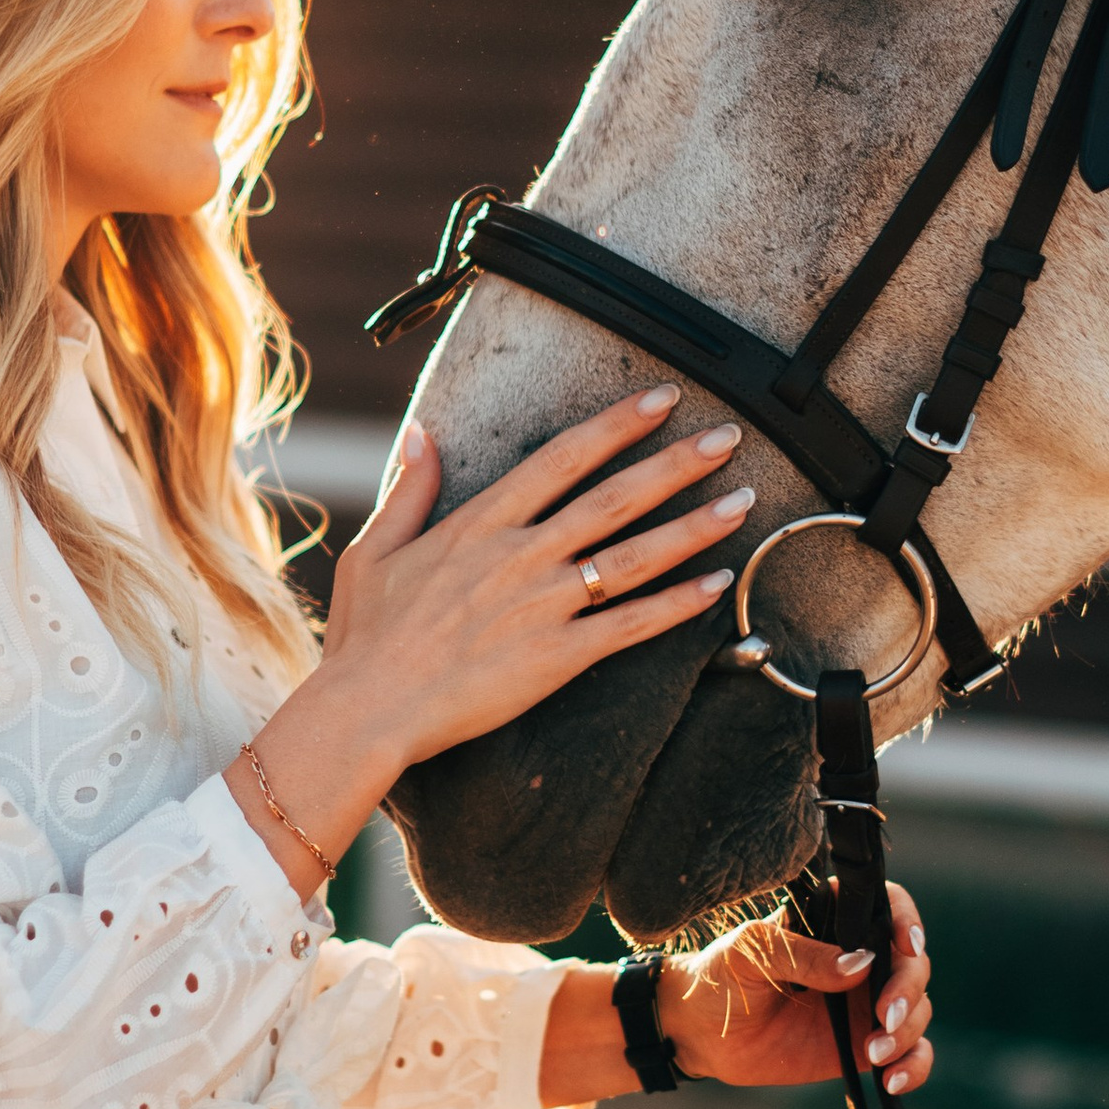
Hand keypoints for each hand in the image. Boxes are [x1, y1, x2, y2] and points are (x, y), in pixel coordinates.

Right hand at [229, 385, 753, 888]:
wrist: (368, 709)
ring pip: (635, 556)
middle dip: (677, 463)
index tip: (661, 399)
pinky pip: (631, 626)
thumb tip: (422, 432)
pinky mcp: (558, 657)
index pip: (563, 457)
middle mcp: (522, 555)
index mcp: (482, 522)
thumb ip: (410, 488)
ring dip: (694, 527)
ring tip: (742, 501)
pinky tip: (718, 585)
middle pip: (615, 497)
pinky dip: (678, 604)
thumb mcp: (376, 548)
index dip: (618, 425)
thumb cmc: (366, 635)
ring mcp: (544, 605)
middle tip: (727, 437)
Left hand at [665, 881, 934, 1095]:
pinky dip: (914, 1065)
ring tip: (873, 1053)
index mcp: (834, 922)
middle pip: (913, 963)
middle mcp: (860, 960)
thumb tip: (861, 964)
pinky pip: (909, 1052)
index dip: (907, 921)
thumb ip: (802, 954)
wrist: (699, 1034)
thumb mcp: (751, 953)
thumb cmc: (721, 976)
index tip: (905, 946)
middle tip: (884, 1017)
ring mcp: (865, 1004)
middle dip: (908, 989)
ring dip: (908, 1030)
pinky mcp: (864, 1045)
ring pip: (917, 1008)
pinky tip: (894, 1081)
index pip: (889, 907)